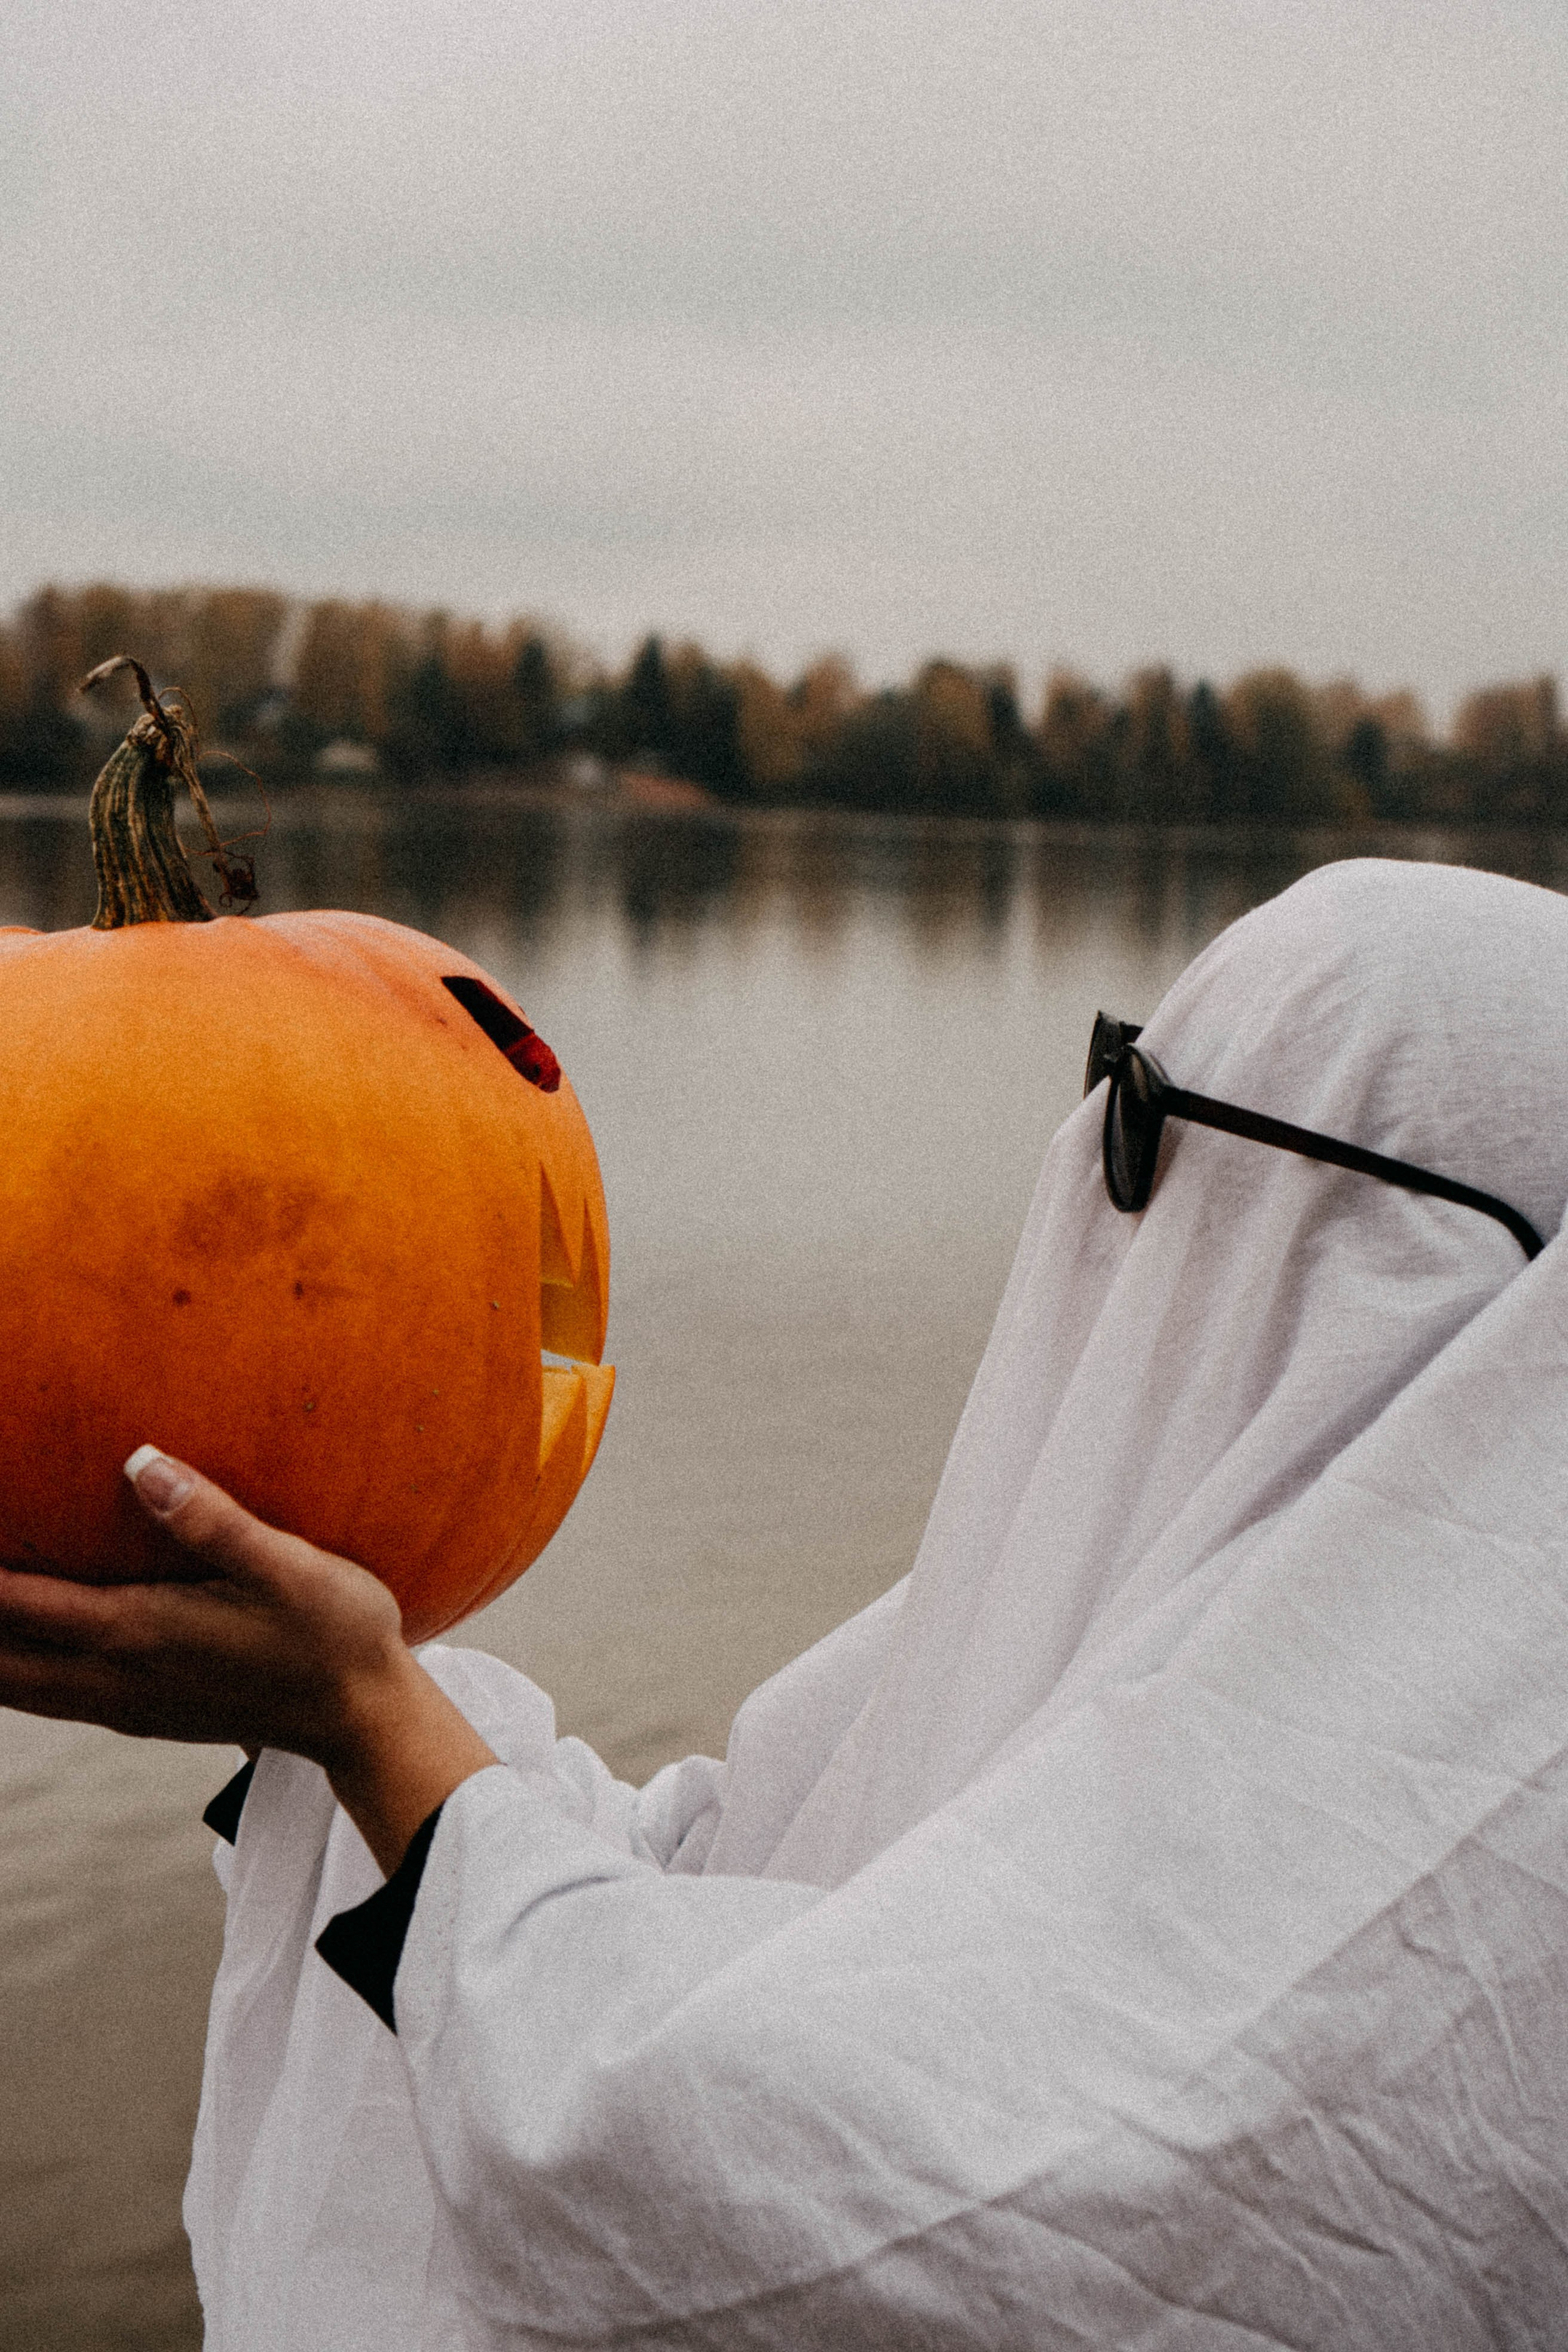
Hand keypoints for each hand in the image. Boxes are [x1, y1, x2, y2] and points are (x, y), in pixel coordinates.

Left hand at [0, 1451, 496, 1873]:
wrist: (364, 1720)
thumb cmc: (336, 1633)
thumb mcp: (288, 1568)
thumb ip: (211, 1518)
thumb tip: (138, 1462)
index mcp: (136, 1634)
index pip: (12, 1602)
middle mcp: (113, 1675)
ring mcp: (122, 1702)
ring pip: (8, 1685)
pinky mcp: (139, 1712)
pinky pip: (39, 1694)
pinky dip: (2, 1672)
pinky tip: (5, 1646)